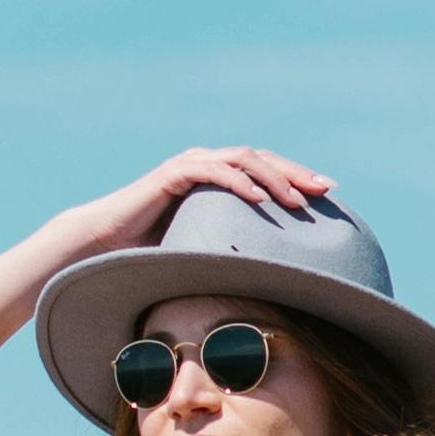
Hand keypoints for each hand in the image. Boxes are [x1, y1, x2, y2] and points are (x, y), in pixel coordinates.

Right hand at [43, 142, 335, 275]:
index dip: (298, 178)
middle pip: (262, 158)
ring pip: (242, 159)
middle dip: (296, 173)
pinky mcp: (173, 174)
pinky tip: (256, 197)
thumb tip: (274, 277)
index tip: (328, 194)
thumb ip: (233, 248)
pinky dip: (236, 181)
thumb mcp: (204, 248)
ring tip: (295, 198)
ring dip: (272, 176)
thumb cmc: (153, 252)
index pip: (267, 170)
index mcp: (219, 177)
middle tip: (325, 188)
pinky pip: (211, 171)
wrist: (106, 245)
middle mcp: (207, 163)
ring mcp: (191, 164)